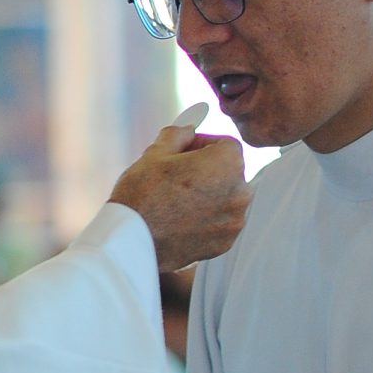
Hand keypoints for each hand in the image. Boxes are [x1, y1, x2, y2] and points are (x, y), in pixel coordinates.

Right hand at [109, 122, 249, 270]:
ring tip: (176, 199)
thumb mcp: (156, 153)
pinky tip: (181, 218)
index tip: (185, 151)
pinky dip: (207, 217)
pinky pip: (221, 221)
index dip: (203, 144)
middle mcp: (239, 192)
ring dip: (208, 194)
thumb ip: (178, 135)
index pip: (226, 144)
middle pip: (228, 171)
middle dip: (207, 169)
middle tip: (177, 175)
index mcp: (227, 163)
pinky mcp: (225, 242)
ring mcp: (234, 220)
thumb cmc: (143, 196)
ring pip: (225, 197)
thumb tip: (187, 130)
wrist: (132, 241)